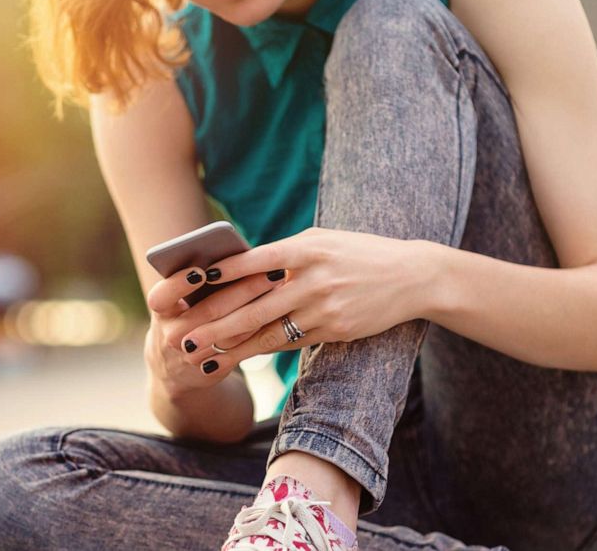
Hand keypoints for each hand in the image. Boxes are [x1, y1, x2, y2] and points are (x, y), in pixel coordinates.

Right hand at [144, 264, 286, 396]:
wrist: (175, 366)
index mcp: (161, 311)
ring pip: (229, 330)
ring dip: (257, 307)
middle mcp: (171, 334)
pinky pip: (240, 347)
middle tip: (269, 270)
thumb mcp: (177, 301)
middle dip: (242, 289)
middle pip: (207, 311)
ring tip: (279, 287)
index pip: (162, 296)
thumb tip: (233, 253)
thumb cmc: (183, 315)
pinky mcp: (211, 368)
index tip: (200, 272)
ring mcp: (191, 354)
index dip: (179, 284)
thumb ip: (195, 281)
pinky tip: (278, 310)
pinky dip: (259, 327)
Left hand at [178, 228, 436, 374]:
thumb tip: (244, 264)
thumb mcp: (324, 241)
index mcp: (306, 249)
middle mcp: (312, 279)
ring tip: (203, 356)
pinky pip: (290, 342)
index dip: (221, 274)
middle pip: (254, 305)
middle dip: (215, 324)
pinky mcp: (334, 330)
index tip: (191, 283)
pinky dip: (263, 349)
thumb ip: (286, 252)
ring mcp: (324, 308)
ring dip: (232, 346)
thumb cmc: (360, 253)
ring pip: (269, 331)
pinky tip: (240, 356)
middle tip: (185, 338)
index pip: (254, 261)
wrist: (412, 277)